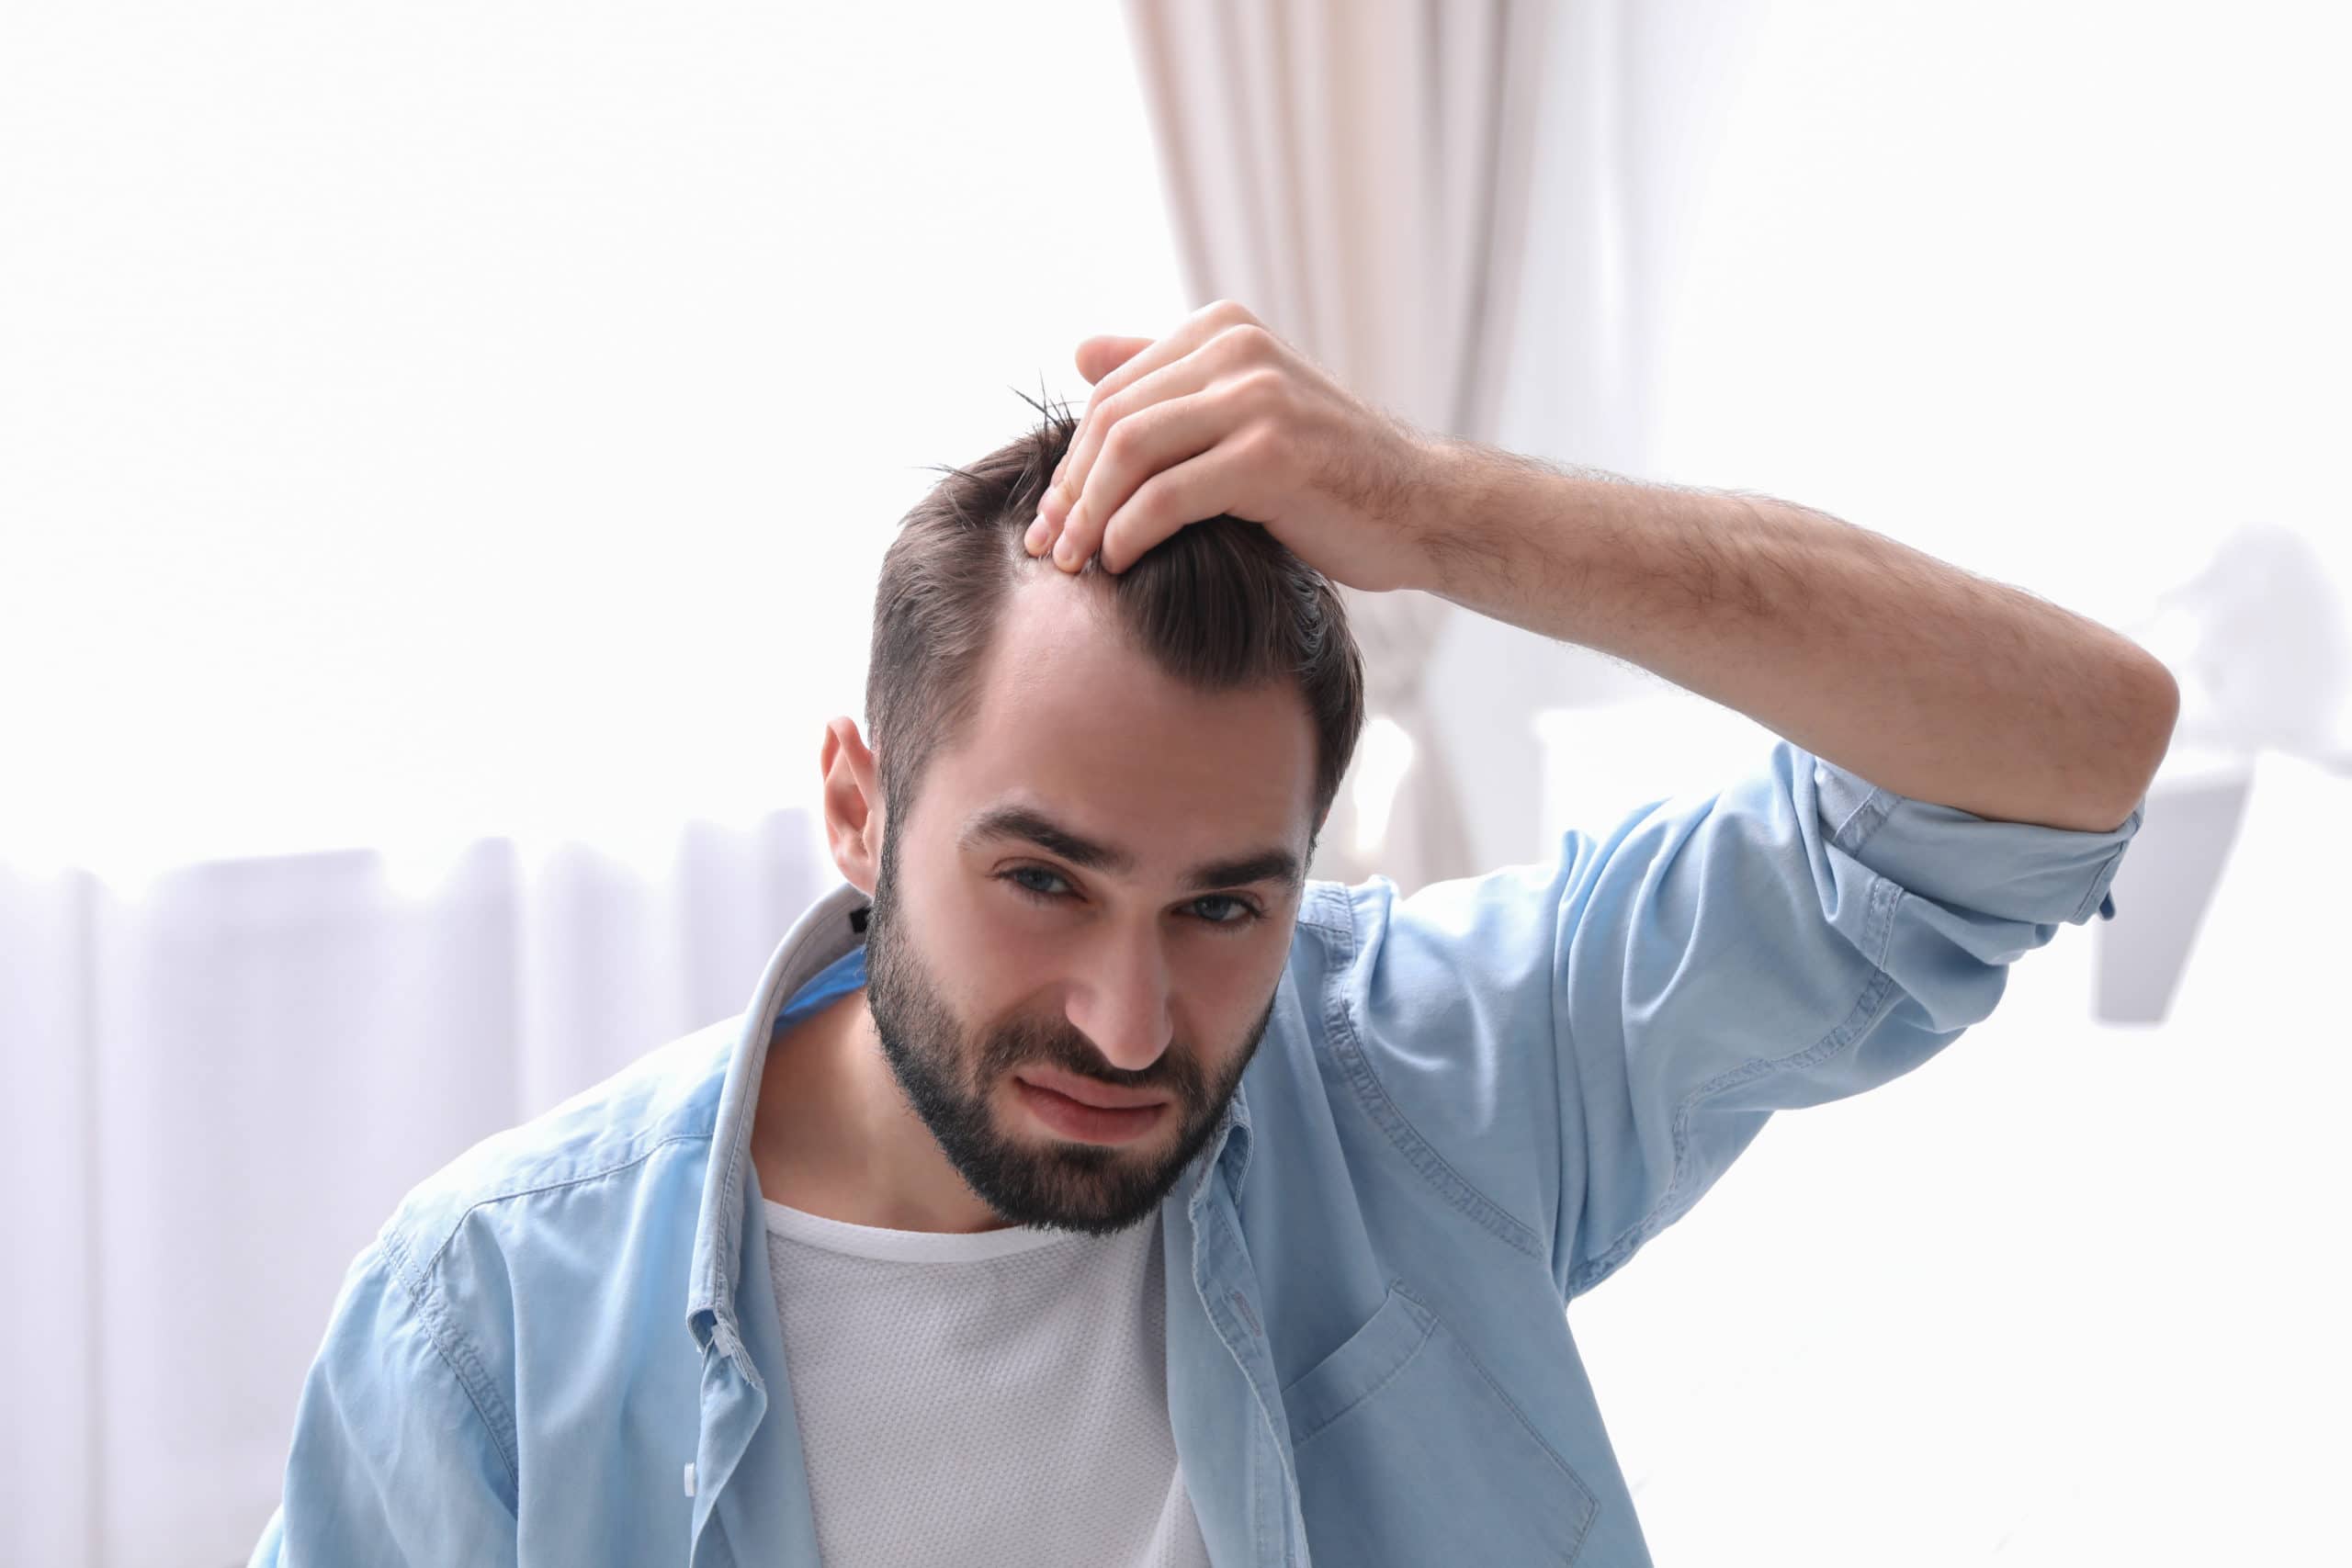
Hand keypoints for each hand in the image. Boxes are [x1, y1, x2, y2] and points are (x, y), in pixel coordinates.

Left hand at [1026, 299, 1443, 593]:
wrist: (1420, 509)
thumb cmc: (1328, 474)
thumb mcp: (1244, 412)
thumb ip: (1168, 380)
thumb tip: (1081, 352)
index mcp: (1224, 330)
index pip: (1112, 393)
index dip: (1070, 460)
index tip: (1050, 518)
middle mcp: (1238, 350)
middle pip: (1111, 420)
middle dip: (1070, 490)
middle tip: (1048, 546)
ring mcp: (1258, 398)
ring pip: (1129, 452)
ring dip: (1089, 514)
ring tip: (1074, 562)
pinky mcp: (1271, 454)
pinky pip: (1167, 495)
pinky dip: (1130, 532)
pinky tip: (1121, 562)